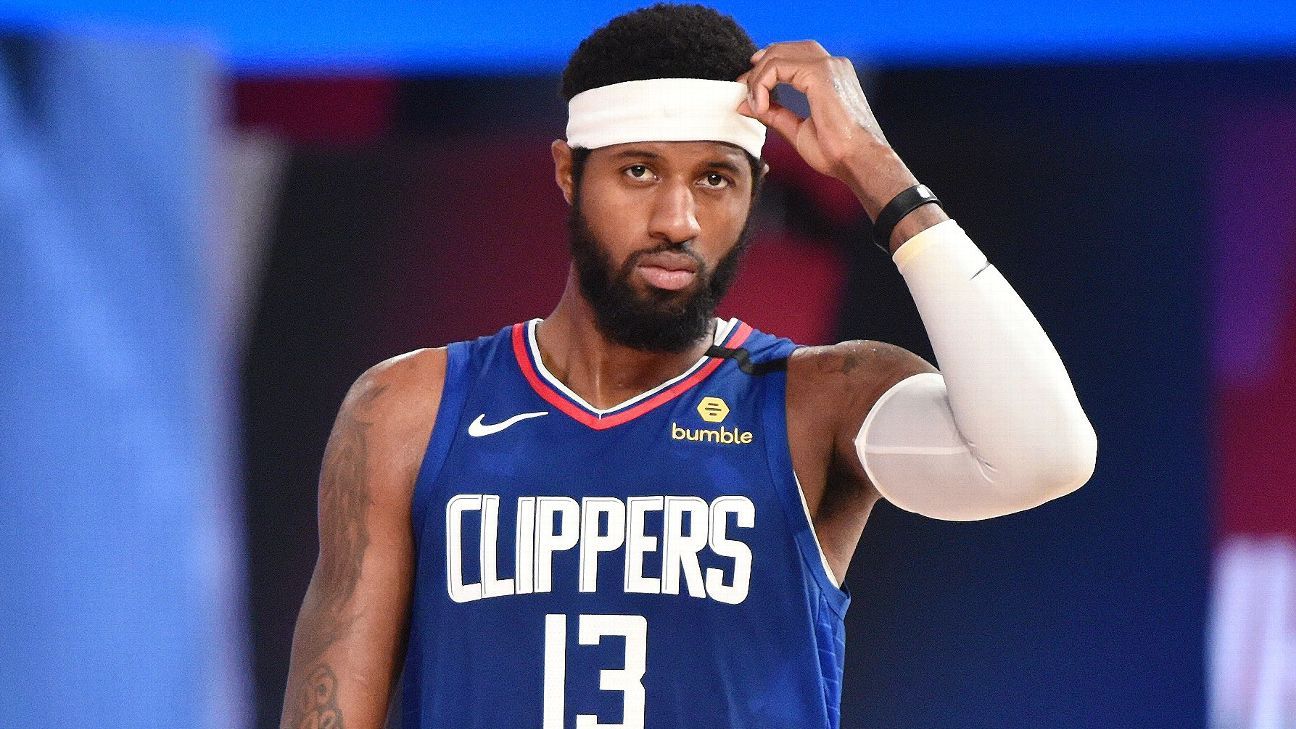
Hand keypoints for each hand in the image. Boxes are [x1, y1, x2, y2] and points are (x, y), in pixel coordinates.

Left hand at [737, 41, 920, 218]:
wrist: (859, 162)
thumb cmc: (837, 152)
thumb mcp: (797, 130)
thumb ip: (774, 113)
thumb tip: (746, 104)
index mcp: (830, 75)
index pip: (790, 57)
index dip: (763, 72)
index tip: (749, 96)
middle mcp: (832, 64)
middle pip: (781, 50)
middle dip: (756, 70)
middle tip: (743, 94)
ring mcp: (828, 65)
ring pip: (776, 55)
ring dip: (757, 78)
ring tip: (754, 104)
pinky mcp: (820, 73)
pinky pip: (777, 66)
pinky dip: (762, 84)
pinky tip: (761, 106)